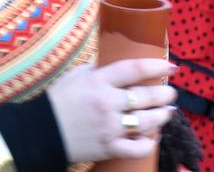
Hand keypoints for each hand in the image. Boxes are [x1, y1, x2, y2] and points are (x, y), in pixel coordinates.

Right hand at [47, 59, 177, 163]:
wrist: (42, 130)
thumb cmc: (59, 99)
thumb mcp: (76, 75)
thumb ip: (98, 69)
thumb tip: (120, 65)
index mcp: (98, 81)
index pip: (134, 70)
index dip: (156, 66)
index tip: (171, 66)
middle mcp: (107, 103)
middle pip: (147, 97)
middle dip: (165, 94)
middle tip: (171, 93)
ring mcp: (110, 127)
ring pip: (147, 122)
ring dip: (162, 116)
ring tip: (166, 112)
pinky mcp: (109, 147)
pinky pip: (138, 148)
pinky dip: (149, 143)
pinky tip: (152, 136)